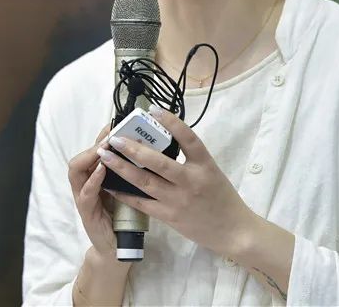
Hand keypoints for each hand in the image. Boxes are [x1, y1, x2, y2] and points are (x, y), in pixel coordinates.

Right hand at [67, 123, 117, 260]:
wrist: (118, 248)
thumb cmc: (124, 217)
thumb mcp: (128, 189)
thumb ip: (130, 171)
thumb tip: (150, 148)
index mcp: (96, 177)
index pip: (94, 151)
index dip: (102, 136)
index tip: (116, 123)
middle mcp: (86, 184)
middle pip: (81, 156)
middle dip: (95, 143)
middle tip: (110, 134)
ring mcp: (83, 197)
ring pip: (77, 170)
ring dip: (90, 157)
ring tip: (103, 148)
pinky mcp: (86, 212)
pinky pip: (85, 193)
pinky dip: (92, 180)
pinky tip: (101, 170)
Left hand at [97, 107, 258, 257]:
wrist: (232, 230)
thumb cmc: (221, 196)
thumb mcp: (211, 171)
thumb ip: (190, 158)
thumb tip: (162, 139)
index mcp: (205, 165)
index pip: (189, 138)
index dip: (171, 122)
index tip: (153, 109)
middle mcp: (191, 181)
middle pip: (159, 162)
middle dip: (133, 149)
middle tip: (114, 137)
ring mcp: (178, 200)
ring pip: (145, 182)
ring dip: (122, 168)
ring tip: (105, 155)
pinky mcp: (169, 217)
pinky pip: (142, 202)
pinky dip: (125, 192)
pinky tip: (110, 183)